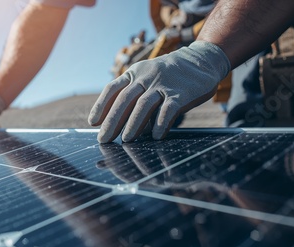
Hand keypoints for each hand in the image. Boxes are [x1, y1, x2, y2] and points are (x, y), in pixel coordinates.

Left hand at [88, 41, 229, 142]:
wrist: (200, 60)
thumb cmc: (167, 75)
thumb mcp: (145, 77)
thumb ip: (131, 94)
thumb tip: (114, 123)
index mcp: (134, 73)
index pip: (112, 89)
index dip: (101, 106)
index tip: (93, 123)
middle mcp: (146, 77)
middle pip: (125, 100)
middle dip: (112, 121)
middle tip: (104, 139)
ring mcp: (164, 84)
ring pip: (144, 105)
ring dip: (133, 124)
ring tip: (126, 140)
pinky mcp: (182, 94)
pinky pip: (168, 110)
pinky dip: (161, 124)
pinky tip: (156, 136)